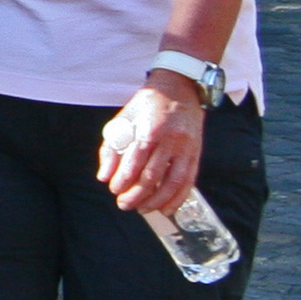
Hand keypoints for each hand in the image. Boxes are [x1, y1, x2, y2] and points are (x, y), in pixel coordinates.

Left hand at [98, 80, 205, 214]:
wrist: (180, 89)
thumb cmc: (147, 105)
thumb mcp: (124, 119)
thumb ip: (111, 148)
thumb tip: (104, 177)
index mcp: (151, 128)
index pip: (136, 160)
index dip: (124, 179)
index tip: (114, 189)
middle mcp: (171, 139)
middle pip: (153, 174)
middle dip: (137, 194)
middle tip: (124, 204)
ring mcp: (186, 148)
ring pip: (173, 181)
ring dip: (156, 200)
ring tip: (142, 209)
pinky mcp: (196, 154)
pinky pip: (188, 181)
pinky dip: (177, 198)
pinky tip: (166, 209)